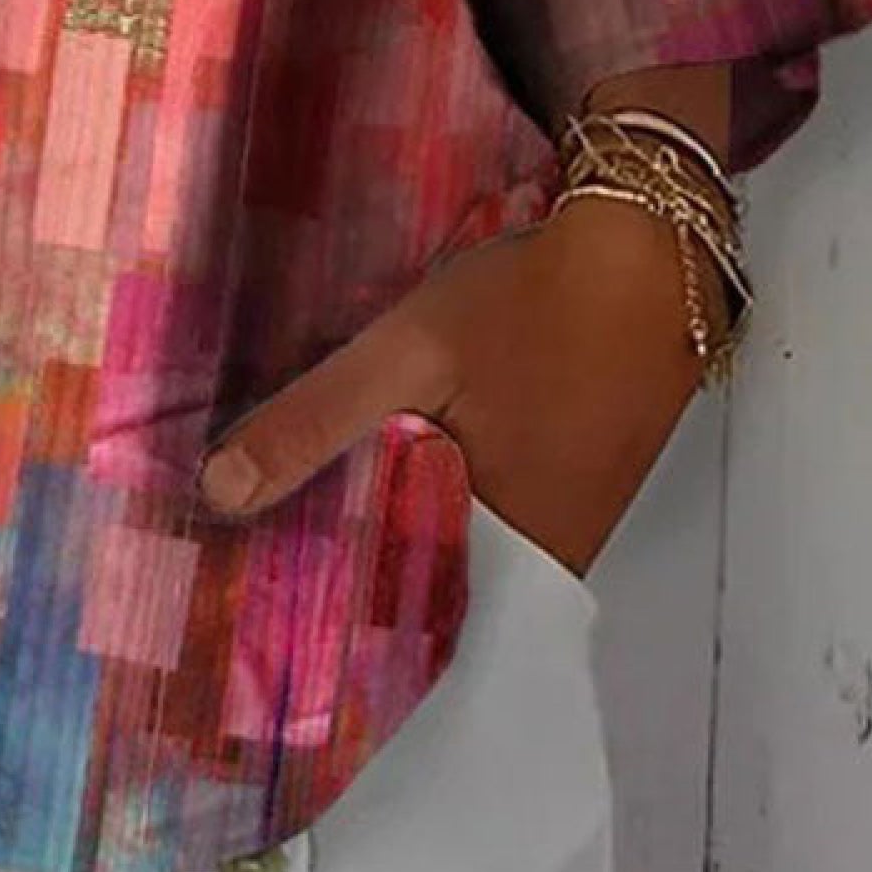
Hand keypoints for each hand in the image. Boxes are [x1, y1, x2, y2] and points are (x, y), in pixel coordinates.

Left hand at [196, 194, 717, 578]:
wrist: (651, 249)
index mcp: (512, 553)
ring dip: (394, 528)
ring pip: (461, 546)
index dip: (329, 613)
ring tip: (300, 511)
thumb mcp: (409, 352)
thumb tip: (220, 494)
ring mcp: (569, 517)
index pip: (402, 622)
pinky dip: (438, 495)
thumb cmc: (533, 305)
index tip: (255, 604)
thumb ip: (317, 420)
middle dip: (351, 570)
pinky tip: (387, 463)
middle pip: (431, 586)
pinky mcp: (576, 476)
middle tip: (257, 554)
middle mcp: (548, 557)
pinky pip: (494, 512)